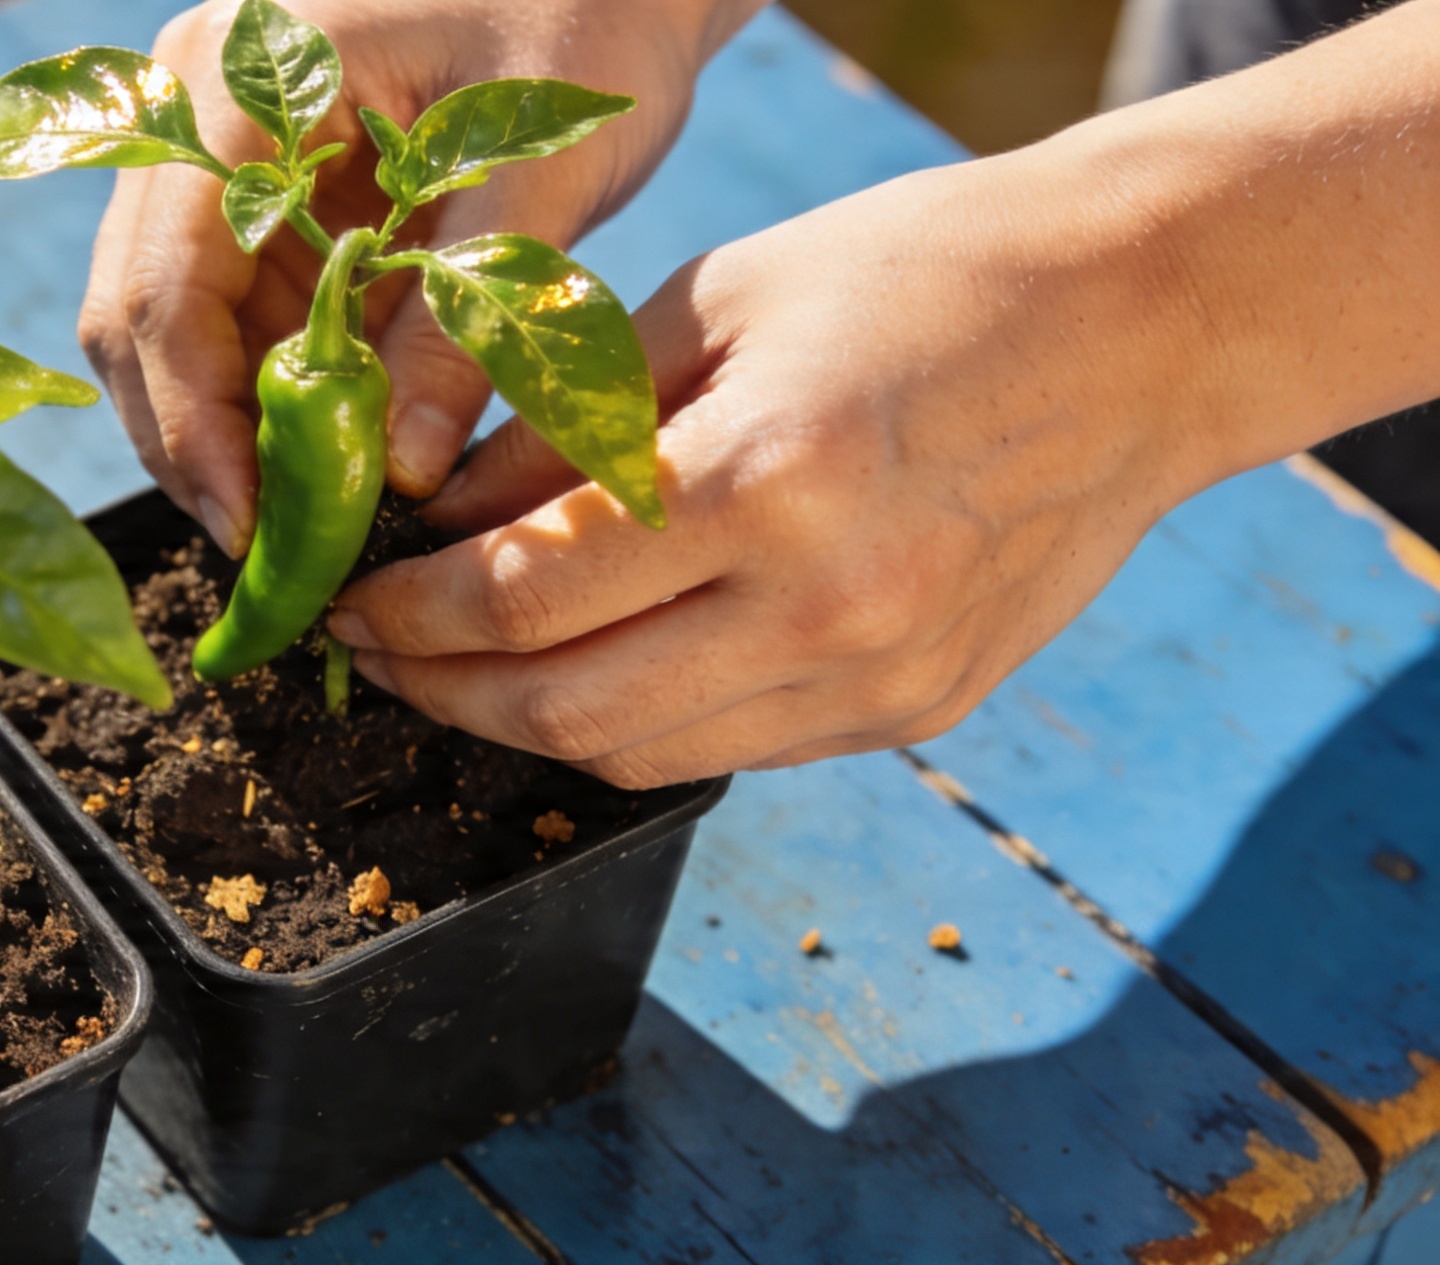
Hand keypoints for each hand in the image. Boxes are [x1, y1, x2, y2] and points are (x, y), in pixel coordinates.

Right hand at [81, 0, 754, 555]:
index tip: (253, 528)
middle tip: (270, 554)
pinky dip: (264, 396)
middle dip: (193, 446)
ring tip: (296, 527)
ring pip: (167, 329)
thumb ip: (457, 315)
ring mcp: (214, 153)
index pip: (166, 286)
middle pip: (137, 315)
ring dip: (222, 432)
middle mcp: (190, 111)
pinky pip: (230, 317)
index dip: (197, 424)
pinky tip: (318, 463)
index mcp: (235, 81)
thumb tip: (395, 471)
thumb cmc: (585, 20)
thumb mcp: (535, 169)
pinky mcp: (258, 195)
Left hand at [328, 143, 1251, 788]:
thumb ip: (560, 430)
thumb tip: (434, 526)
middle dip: (437, 695)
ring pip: (635, 760)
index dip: (405, 620)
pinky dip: (632, 724)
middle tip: (375, 654)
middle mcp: (824, 609)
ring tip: (461, 669)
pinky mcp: (915, 713)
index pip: (520, 600)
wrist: (1142, 328)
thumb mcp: (712, 306)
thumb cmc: (918, 279)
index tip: (346, 604)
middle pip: (560, 715)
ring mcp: (878, 680)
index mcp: (763, 482)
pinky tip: (590, 666)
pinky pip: (725, 753)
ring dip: (522, 727)